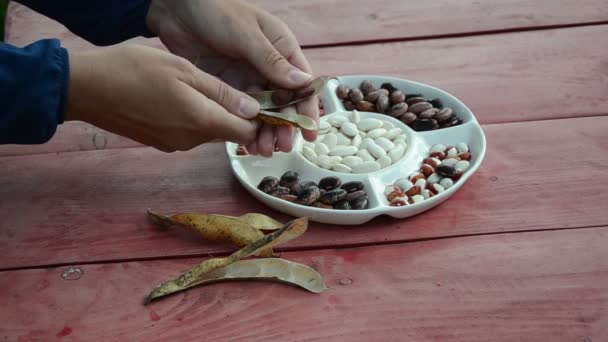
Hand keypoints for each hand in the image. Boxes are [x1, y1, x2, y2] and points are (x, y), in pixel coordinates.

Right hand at [65, 44, 259, 151]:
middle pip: (229, 133)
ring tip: (203, 89)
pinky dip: (195, 119)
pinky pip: (190, 134)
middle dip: (238, 117)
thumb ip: (220, 92)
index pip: (246, 132)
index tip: (265, 102)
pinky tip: (181, 99)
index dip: (260, 120)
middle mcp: (191, 140)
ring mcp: (175, 144)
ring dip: (214, 116)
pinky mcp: (162, 143)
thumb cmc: (132, 70)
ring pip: (209, 132)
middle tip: (234, 89)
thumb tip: (254, 110)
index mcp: (200, 121)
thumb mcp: (182, 70)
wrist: (85, 90)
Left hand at [146, 0, 319, 156]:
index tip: (309, 133)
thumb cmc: (216, 10)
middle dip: (286, 127)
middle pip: (284, 104)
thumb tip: (303, 83)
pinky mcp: (228, 89)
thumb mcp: (247, 34)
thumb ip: (271, 60)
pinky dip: (245, 129)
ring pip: (264, 113)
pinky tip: (247, 144)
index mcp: (282, 50)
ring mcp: (248, 80)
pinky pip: (241, 113)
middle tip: (282, 146)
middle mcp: (269, 68)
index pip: (302, 84)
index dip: (307, 109)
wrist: (176, 9)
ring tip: (263, 150)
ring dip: (266, 132)